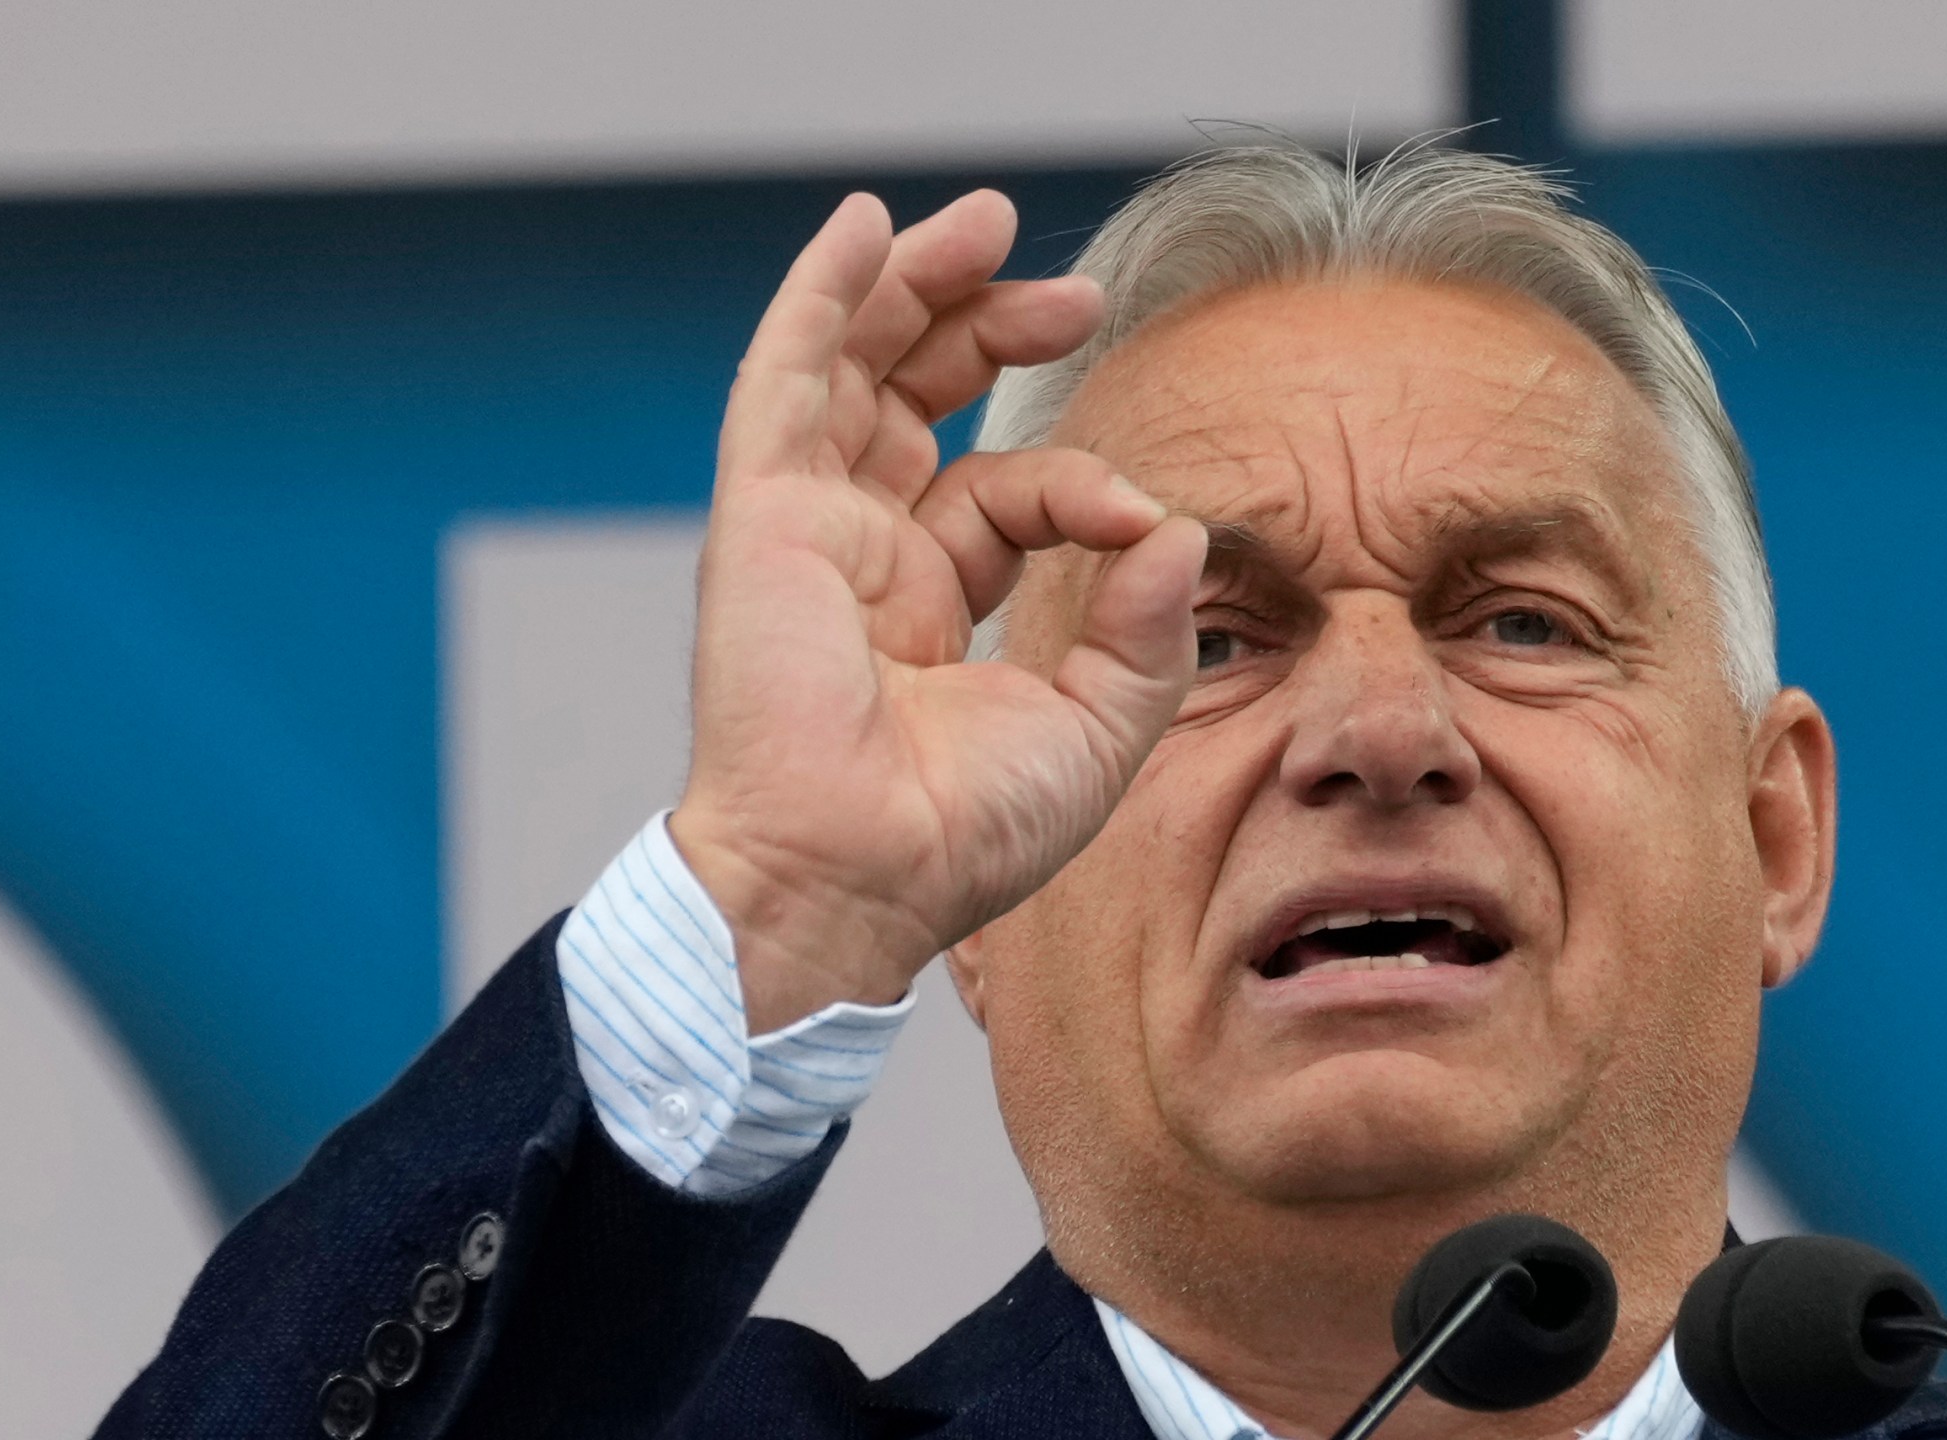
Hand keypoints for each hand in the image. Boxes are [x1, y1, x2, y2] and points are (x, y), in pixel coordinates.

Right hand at [669, 190, 1206, 1030]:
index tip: (1140, 520)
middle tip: (1074, 294)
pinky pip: (785, 383)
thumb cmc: (962, 836)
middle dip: (987, 330)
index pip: (1006, 494)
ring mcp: (806, 531)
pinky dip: (820, 300)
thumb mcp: (1096, 730)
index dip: (1081, 484)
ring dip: (914, 289)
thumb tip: (1183, 530)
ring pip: (854, 373)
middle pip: (917, 404)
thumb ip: (1146, 631)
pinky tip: (864, 228)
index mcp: (928, 605)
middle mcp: (862, 557)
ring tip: (984, 223)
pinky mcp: (763, 518)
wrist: (859, 880)